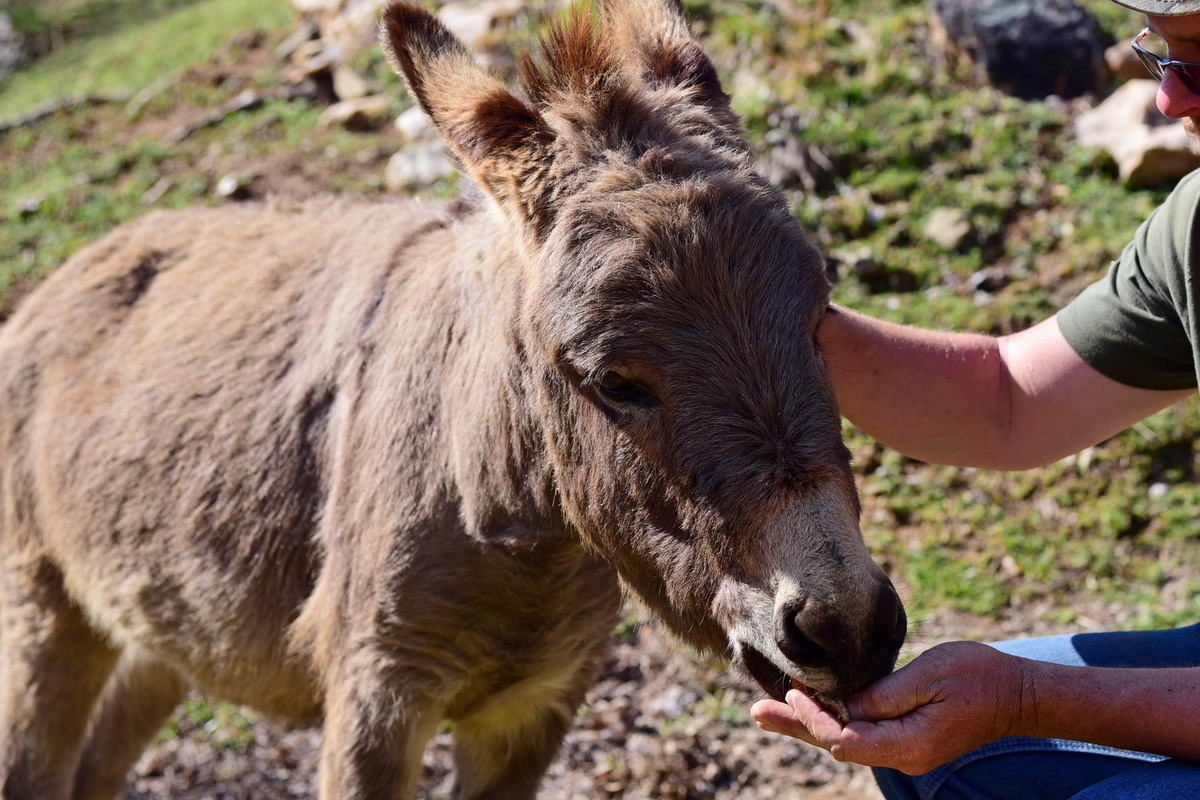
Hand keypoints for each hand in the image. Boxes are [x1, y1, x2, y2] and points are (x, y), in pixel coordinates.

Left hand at [750, 641, 1029, 774]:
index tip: (796, 692)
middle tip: (755, 712)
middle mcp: (902, 754)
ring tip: (767, 711)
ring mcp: (905, 749)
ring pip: (846, 738)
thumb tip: (849, 705)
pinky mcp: (906, 738)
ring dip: (808, 722)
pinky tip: (811, 707)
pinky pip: (861, 732)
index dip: (817, 718)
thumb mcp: (933, 675)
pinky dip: (832, 719)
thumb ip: (888, 693)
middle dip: (796, 725)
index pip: (847, 740)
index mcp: (908, 743)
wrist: (1017, 694)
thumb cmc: (979, 677)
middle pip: (837, 744)